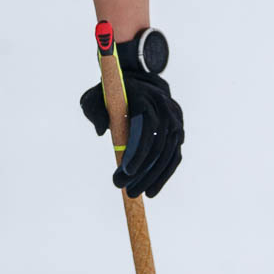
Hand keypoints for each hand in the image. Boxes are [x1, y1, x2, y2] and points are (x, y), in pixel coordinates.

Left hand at [79, 36, 183, 197]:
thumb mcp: (95, 97)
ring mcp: (175, 119)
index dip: (138, 151)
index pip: (146, 126)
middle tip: (125, 189)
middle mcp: (165, 107)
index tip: (124, 172)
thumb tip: (101, 131)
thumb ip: (95, 111)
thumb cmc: (111, 93)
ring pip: (169, 153)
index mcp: (145, 97)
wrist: (138, 80)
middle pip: (159, 144)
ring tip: (135, 193)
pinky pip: (175, 156)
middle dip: (143, 171)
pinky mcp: (178, 130)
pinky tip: (151, 190)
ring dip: (153, 177)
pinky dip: (164, 175)